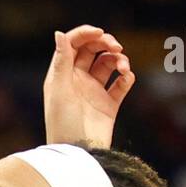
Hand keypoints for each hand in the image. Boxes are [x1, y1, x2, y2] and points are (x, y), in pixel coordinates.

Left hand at [44, 25, 134, 148]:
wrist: (79, 154)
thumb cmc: (63, 124)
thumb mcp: (59, 90)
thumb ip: (61, 60)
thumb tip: (59, 32)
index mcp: (63, 74)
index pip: (74, 44)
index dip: (87, 34)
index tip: (100, 32)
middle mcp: (78, 80)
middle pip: (94, 50)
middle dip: (106, 43)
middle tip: (117, 47)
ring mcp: (94, 92)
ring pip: (109, 64)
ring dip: (119, 60)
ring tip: (124, 68)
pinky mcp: (109, 104)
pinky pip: (121, 84)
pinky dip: (126, 77)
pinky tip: (127, 78)